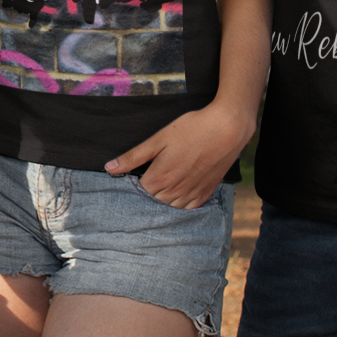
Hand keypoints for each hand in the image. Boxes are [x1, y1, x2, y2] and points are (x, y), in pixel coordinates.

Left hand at [104, 100, 253, 208]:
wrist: (226, 128)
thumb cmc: (191, 129)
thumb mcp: (158, 139)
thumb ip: (133, 157)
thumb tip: (109, 168)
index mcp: (160, 177)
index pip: (139, 191)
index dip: (136, 181)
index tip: (139, 170)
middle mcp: (175, 191)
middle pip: (153, 200)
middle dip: (150, 189)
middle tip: (155, 171)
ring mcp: (192, 193)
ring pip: (170, 206)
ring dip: (165, 197)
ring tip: (167, 178)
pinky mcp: (206, 193)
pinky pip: (188, 207)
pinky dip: (182, 201)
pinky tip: (181, 187)